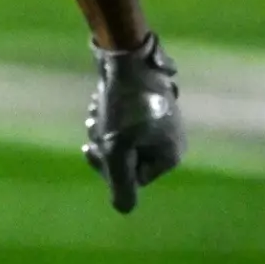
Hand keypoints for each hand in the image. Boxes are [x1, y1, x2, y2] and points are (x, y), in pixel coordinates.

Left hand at [82, 34, 184, 212]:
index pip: (132, 179)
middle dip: (104, 145)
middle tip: (92, 123)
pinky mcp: (148, 102)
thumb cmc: (124, 103)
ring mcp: (161, 120)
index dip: (107, 166)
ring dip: (103, 127)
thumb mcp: (117, 148)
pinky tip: (100, 99)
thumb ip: (120, 183)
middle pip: (126, 158)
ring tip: (96, 109)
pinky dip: (109, 113)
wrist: (127, 54)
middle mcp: (171, 139)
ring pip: (121, 138)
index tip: (94, 146)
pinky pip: (124, 120)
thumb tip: (123, 209)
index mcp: (171, 155)